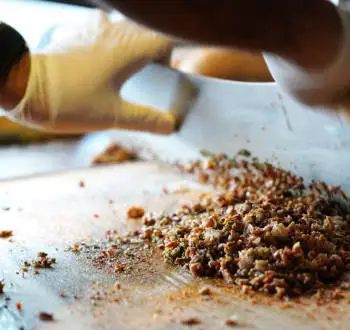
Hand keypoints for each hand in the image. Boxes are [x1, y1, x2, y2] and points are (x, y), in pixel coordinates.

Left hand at [4, 10, 175, 134]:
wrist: (20, 86)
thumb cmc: (68, 100)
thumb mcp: (114, 117)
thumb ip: (147, 120)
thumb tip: (170, 124)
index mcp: (128, 48)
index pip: (164, 42)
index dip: (168, 61)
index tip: (161, 79)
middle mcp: (112, 31)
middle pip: (144, 34)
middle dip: (147, 55)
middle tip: (142, 81)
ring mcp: (90, 28)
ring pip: (121, 31)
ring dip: (125, 49)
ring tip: (118, 75)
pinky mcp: (71, 32)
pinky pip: (98, 33)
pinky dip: (103, 47)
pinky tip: (93, 70)